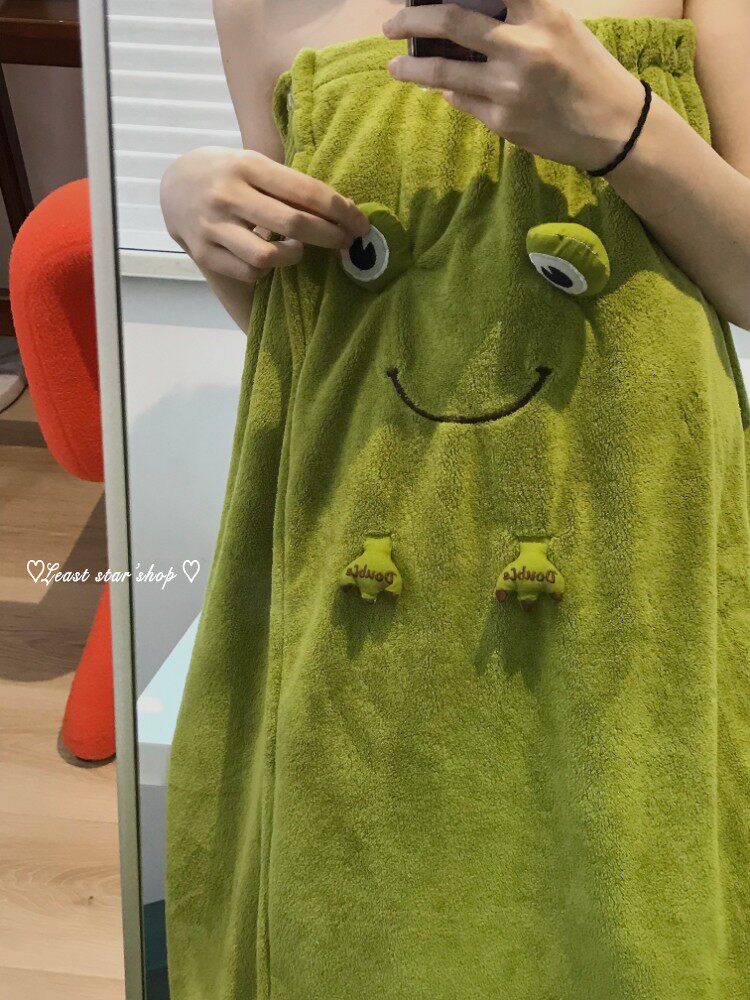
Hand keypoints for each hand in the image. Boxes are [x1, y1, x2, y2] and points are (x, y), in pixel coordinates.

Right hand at [159, 146, 370, 282]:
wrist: (173, 185)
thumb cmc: (227, 174)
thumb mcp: (253, 164)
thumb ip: (287, 184)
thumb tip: (342, 210)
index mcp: (247, 166)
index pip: (305, 191)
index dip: (340, 210)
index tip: (361, 224)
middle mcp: (229, 194)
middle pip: (294, 224)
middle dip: (330, 236)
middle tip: (346, 242)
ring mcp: (213, 226)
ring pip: (267, 257)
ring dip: (293, 257)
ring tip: (297, 250)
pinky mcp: (204, 253)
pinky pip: (248, 273)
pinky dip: (265, 271)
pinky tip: (267, 259)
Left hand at [383, 0, 645, 172]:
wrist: (614, 125)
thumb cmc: (585, 69)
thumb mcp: (558, 26)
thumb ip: (515, 15)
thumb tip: (461, 11)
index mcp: (541, 13)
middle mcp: (523, 47)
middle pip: (449, 22)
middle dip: (410, 20)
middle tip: (392, 24)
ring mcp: (510, 88)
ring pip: (442, 74)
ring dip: (411, 69)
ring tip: (394, 66)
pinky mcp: (503, 122)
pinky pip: (461, 101)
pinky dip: (447, 91)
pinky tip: (443, 88)